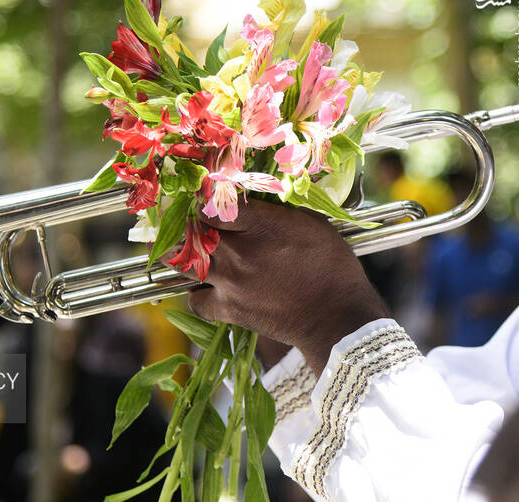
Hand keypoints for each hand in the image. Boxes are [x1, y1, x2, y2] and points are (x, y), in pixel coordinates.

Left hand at [179, 198, 389, 374]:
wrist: (336, 318)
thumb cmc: (331, 266)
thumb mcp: (310, 223)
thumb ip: (275, 210)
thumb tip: (251, 200)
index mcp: (259, 226)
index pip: (209, 204)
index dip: (203, 201)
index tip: (206, 201)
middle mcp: (237, 252)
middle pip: (191, 231)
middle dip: (191, 225)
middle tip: (196, 225)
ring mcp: (228, 282)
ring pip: (182, 264)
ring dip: (183, 256)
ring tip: (192, 252)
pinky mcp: (227, 310)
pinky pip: (195, 300)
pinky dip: (198, 293)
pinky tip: (208, 287)